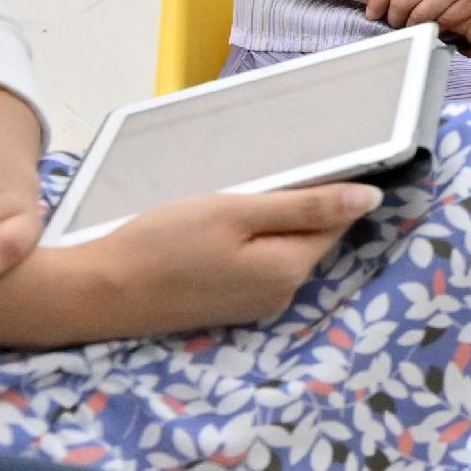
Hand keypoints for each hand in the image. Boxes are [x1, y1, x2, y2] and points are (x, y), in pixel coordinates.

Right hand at [81, 181, 387, 335]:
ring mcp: (256, 306)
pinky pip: (258, 267)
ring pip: (284, 251)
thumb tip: (372, 199)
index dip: (328, 189)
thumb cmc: (164, 243)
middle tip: (258, 179)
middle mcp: (283, 294)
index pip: (336, 221)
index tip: (304, 163)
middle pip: (311, 238)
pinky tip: (220, 232)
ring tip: (234, 201)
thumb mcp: (236, 212)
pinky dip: (250, 245)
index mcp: (291, 269)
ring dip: (271, 226)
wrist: (99, 292)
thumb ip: (306, 206)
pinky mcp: (231, 307)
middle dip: (297, 208)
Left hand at [365, 0, 470, 31]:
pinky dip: (437, 27)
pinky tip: (436, 26)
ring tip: (414, 27)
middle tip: (395, 25)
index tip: (372, 14)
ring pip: (422, 14)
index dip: (377, 1)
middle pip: (403, 1)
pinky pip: (445, 21)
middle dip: (394, 18)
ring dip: (414, 26)